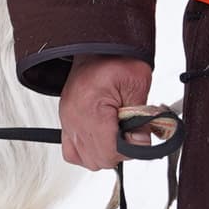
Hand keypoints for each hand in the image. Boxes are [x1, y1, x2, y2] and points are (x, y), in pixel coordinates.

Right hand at [60, 55, 154, 173]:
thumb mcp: (137, 83)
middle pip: (98, 160)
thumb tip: (142, 143)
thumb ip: (142, 117)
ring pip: (85, 160)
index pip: (109, 152)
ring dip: (104, 153)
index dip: (129, 149)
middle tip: (129, 134)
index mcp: (91, 108)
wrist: (96, 48)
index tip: (137, 136)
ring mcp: (68, 121)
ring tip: (116, 136)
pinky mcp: (66, 121)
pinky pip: (72, 152)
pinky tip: (100, 141)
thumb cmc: (114, 59)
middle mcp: (75, 118)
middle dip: (119, 152)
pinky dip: (87, 152)